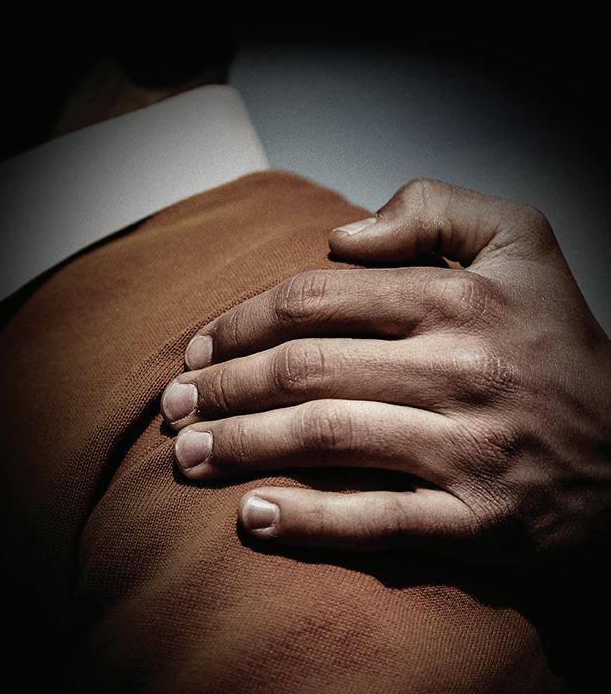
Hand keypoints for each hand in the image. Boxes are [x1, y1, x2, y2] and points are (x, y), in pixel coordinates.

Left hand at [161, 179, 610, 573]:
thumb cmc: (557, 342)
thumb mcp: (522, 240)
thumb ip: (437, 208)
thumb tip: (343, 234)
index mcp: (461, 300)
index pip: (319, 301)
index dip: (244, 321)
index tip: (202, 344)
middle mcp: (463, 371)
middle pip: (308, 372)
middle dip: (225, 388)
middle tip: (174, 405)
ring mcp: (471, 451)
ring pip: (330, 442)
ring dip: (243, 448)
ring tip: (187, 456)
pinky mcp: (480, 521)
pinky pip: (379, 522)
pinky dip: (308, 521)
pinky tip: (253, 516)